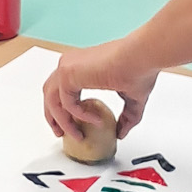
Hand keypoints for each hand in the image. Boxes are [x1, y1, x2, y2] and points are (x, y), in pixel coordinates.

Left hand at [44, 42, 158, 139]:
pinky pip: (66, 103)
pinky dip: (79, 116)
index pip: (59, 89)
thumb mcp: (132, 99)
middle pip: (49, 94)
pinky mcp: (68, 74)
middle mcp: (70, 65)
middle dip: (53, 117)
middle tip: (61, 134)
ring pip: (52, 101)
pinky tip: (96, 120)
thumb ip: (126, 117)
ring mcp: (67, 68)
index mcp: (80, 67)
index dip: (61, 110)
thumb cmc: (140, 68)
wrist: (142, 56)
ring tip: (77, 135)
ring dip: (62, 121)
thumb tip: (121, 132)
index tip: (71, 126)